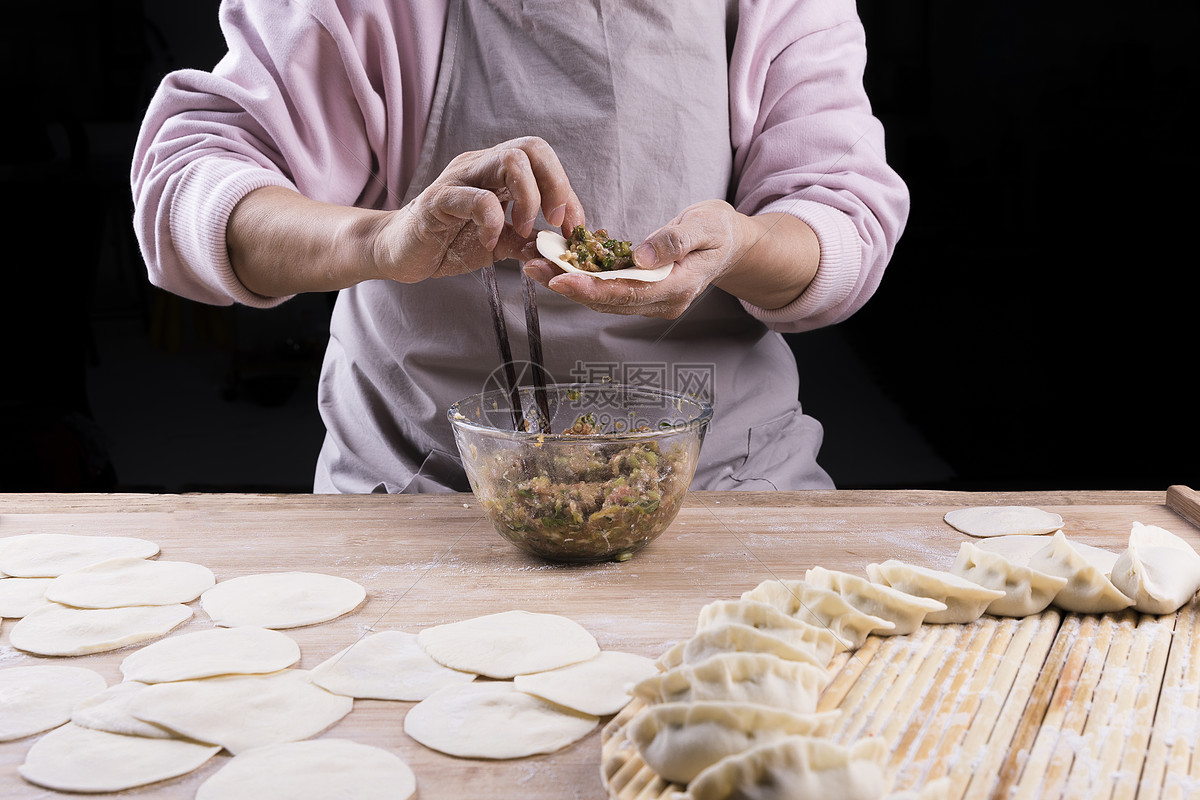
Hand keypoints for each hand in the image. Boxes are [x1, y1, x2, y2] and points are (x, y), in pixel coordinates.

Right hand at [373, 136, 584, 282]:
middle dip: (556, 185)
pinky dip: (492, 222)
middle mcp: (481, 166)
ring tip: (522, 230)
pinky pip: (476, 198)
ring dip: (529, 199)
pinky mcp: (437, 200)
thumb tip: (557, 249)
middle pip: (532, 147)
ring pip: (510, 160)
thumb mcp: (498, 244)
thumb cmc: (446, 241)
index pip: (543, 160)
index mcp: (497, 172)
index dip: (567, 191)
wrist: (399, 252)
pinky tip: (488, 242)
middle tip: (554, 223)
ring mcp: (459, 178)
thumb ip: (526, 242)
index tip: (574, 228)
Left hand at [523, 200, 819, 316]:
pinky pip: (608, 290)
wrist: (732, 243)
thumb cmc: (720, 229)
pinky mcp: (642, 293)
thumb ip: (674, 240)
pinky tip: (557, 264)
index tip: (562, 277)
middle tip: (533, 268)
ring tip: (535, 265)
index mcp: (677, 288)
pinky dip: (582, 278)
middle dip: (569, 286)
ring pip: (604, 298)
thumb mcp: (705, 225)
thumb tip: (641, 255)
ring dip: (568, 284)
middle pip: (609, 300)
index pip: (629, 292)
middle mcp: (661, 302)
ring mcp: (651, 302)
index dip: (593, 288)